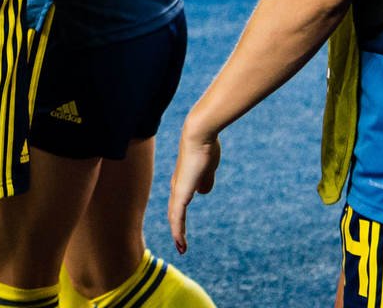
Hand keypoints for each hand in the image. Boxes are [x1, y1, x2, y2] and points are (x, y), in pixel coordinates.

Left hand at [167, 122, 220, 253]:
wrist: (199, 135)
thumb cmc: (205, 147)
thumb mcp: (208, 167)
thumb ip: (206, 179)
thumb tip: (202, 192)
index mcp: (183, 179)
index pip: (179, 201)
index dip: (180, 215)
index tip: (183, 227)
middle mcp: (177, 185)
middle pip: (174, 211)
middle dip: (176, 227)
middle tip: (180, 243)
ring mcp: (177, 189)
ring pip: (174, 216)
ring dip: (177, 233)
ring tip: (181, 248)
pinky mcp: (180, 192)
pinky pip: (177, 217)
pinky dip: (177, 231)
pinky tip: (180, 242)